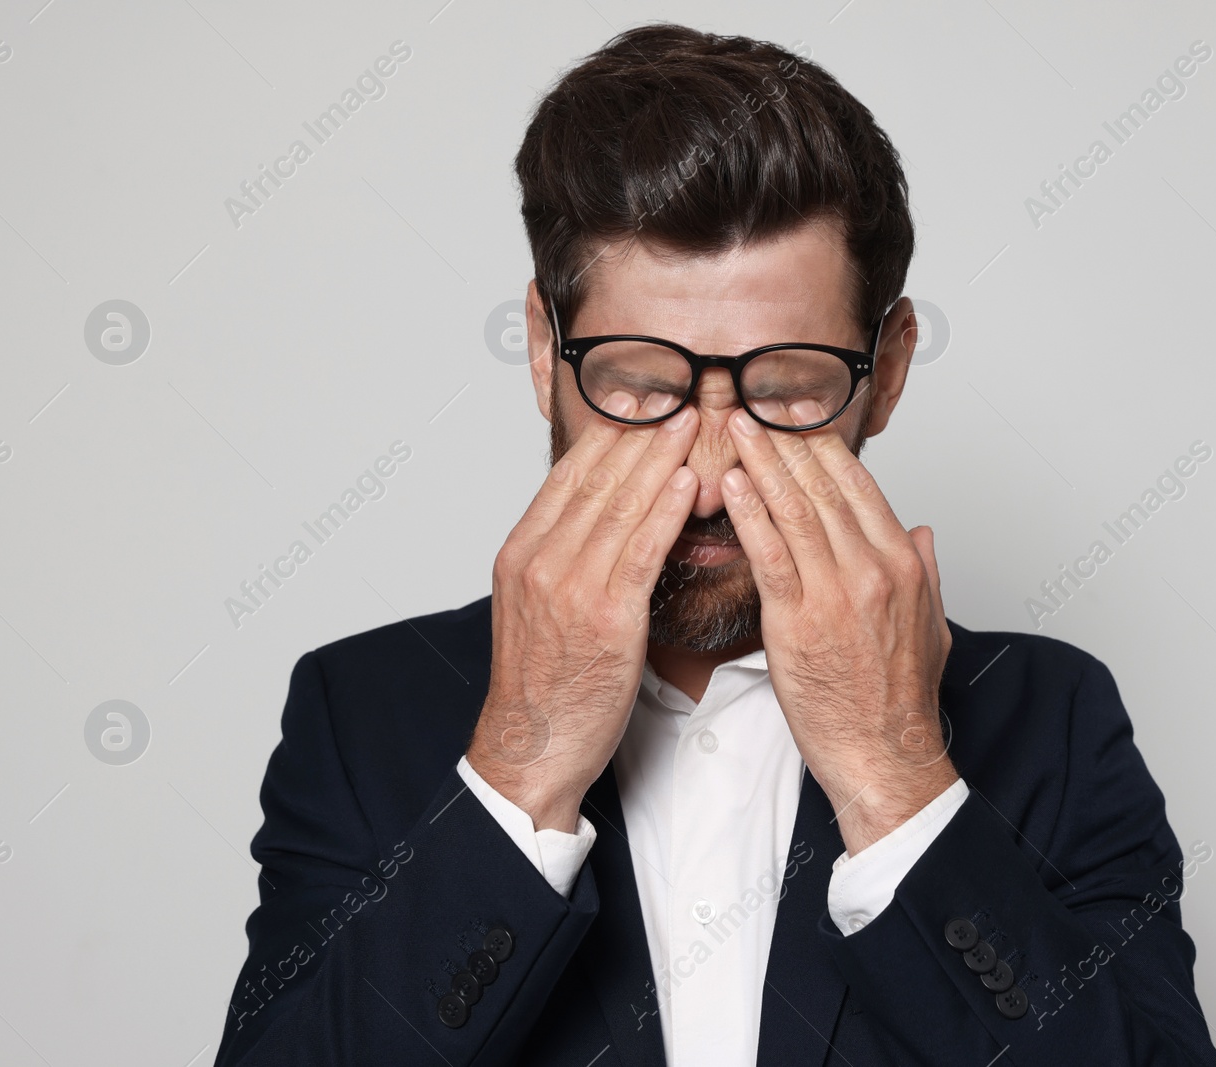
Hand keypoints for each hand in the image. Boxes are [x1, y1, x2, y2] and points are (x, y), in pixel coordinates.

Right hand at [466, 393, 699, 831]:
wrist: (531, 747)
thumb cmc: (546, 684)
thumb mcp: (539, 608)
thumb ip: (564, 558)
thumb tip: (604, 519)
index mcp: (522, 553)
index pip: (569, 475)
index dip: (609, 435)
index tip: (643, 403)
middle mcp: (540, 561)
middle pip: (595, 479)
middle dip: (640, 432)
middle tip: (678, 393)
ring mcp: (569, 587)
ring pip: (619, 505)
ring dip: (661, 458)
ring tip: (694, 421)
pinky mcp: (604, 619)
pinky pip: (640, 551)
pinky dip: (666, 510)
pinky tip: (690, 483)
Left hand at [720, 400, 956, 854]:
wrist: (885, 755)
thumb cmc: (898, 698)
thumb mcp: (931, 624)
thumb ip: (926, 570)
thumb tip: (922, 531)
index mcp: (902, 562)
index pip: (858, 484)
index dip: (822, 445)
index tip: (794, 414)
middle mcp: (873, 568)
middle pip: (823, 485)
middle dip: (784, 438)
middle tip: (751, 400)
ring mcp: (836, 592)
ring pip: (794, 509)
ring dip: (760, 461)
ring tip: (731, 425)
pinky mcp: (800, 621)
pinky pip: (770, 554)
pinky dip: (749, 513)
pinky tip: (730, 483)